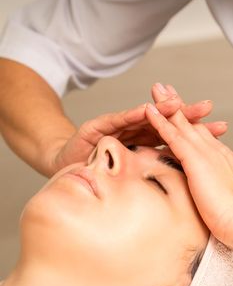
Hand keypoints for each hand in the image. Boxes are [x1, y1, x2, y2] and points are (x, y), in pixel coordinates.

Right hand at [50, 86, 226, 174]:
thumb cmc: (99, 168)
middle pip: (162, 121)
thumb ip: (154, 169)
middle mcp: (134, 131)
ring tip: (178, 103)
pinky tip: (144, 110)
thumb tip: (182, 182)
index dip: (196, 131)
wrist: (67, 164)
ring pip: (142, 117)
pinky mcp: (99, 126)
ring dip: (160, 110)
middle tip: (206, 108)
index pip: (174, 135)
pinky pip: (116, 121)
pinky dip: (131, 115)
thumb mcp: (131, 171)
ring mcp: (117, 127)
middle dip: (185, 114)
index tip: (220, 128)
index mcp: (146, 143)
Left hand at [145, 101, 232, 248]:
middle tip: (165, 88)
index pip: (198, 133)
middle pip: (190, 122)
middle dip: (177, 104)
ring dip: (167, 105)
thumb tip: (200, 186)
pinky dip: (160, 121)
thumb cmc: (230, 215)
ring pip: (180, 123)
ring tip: (156, 88)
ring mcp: (203, 152)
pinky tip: (148, 110)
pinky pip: (172, 136)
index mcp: (216, 157)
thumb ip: (206, 185)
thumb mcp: (215, 194)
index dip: (186, 119)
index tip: (177, 108)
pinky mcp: (194, 160)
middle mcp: (211, 149)